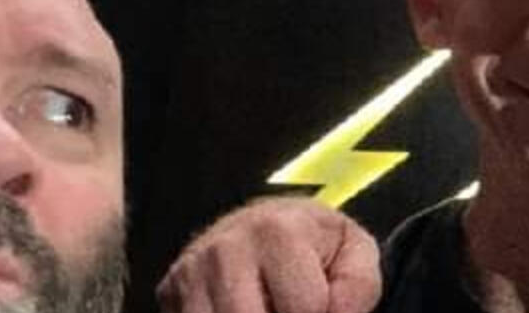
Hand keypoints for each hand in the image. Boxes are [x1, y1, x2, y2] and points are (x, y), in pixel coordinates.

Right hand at [157, 196, 380, 312]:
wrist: (266, 223)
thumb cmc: (312, 243)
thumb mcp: (353, 251)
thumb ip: (357, 287)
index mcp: (276, 230)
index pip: (304, 308)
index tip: (322, 305)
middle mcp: (225, 248)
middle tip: (288, 306)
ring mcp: (192, 272)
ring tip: (268, 306)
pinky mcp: (171, 292)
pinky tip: (243, 311)